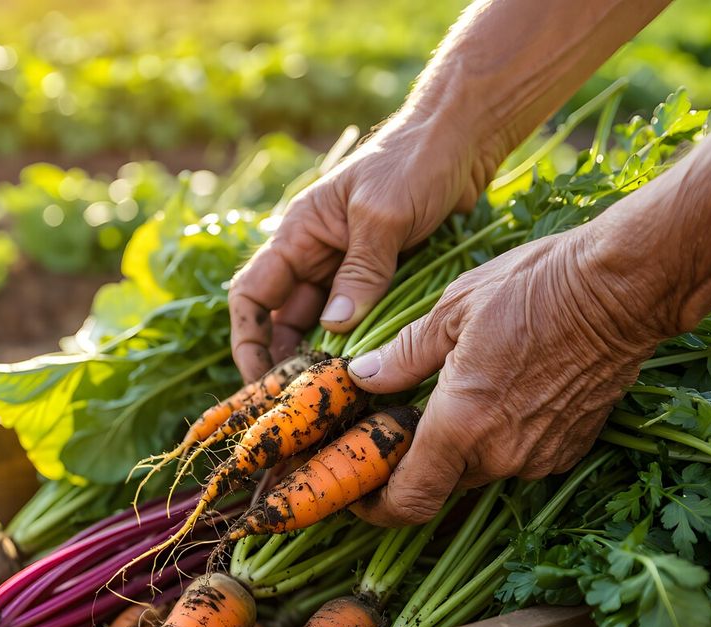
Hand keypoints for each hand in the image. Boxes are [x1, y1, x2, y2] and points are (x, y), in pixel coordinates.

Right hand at [228, 113, 495, 382]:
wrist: (462, 139)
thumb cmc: (414, 162)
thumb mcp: (382, 214)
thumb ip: (360, 271)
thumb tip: (334, 329)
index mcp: (298, 234)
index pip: (252, 295)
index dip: (248, 339)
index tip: (258, 379)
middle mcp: (315, 256)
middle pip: (286, 321)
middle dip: (288, 361)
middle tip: (305, 402)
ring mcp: (347, 271)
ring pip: (324, 328)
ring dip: (327, 359)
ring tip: (336, 396)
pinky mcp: (380, 280)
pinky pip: (361, 322)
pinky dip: (361, 348)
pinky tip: (371, 373)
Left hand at [346, 219, 667, 525]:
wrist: (622, 289)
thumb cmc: (535, 288)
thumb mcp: (452, 310)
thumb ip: (404, 355)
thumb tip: (364, 377)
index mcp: (461, 425)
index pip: (410, 500)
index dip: (377, 508)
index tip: (360, 494)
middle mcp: (501, 454)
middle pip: (441, 484)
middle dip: (415, 463)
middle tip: (398, 425)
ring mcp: (540, 456)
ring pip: (480, 469)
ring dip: (459, 447)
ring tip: (453, 397)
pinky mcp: (570, 448)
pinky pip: (518, 457)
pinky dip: (498, 437)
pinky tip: (499, 394)